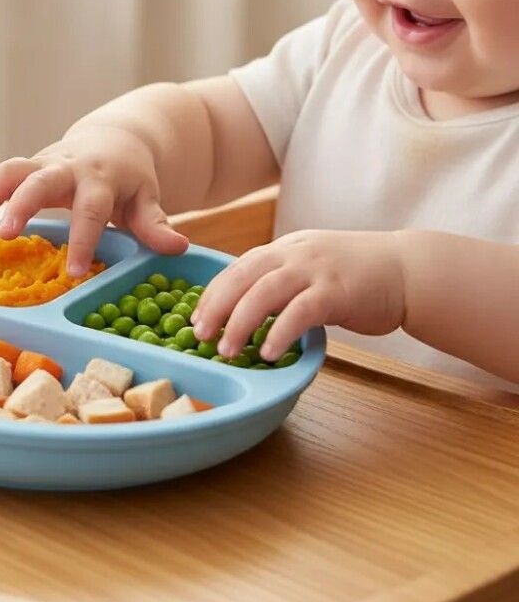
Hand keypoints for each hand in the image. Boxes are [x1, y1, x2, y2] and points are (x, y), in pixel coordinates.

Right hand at [0, 125, 187, 276]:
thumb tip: (177, 247)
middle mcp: (67, 167)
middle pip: (39, 180)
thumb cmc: (131, 177)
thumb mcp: (147, 196)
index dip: (84, 239)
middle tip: (5, 235)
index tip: (76, 271)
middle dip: (21, 205)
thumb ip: (155, 222)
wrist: (115, 139)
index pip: (91, 209)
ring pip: (8, 170)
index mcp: (101, 178)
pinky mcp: (26, 167)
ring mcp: (42, 164)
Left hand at [191, 230, 406, 361]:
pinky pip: (300, 312)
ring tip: (226, 350)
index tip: (195, 318)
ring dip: (239, 323)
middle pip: (241, 277)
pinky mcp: (336, 291)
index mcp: (284, 248)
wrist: (407, 270)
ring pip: (264, 293)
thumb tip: (245, 308)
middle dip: (215, 308)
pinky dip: (280, 332)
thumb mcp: (310, 267)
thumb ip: (280, 280)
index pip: (236, 268)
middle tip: (199, 335)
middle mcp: (294, 253)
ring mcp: (315, 270)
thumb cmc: (356, 275)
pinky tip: (268, 353)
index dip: (213, 293)